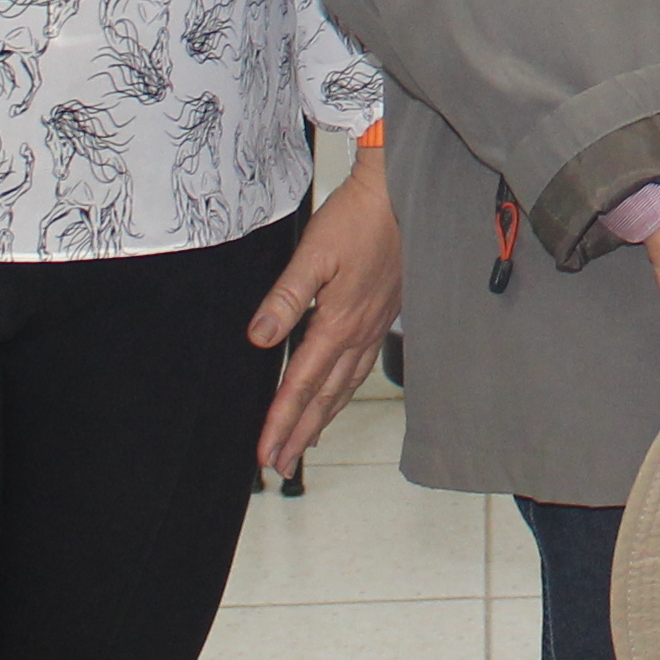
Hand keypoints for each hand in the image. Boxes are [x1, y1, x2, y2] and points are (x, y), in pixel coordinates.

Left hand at [245, 150, 404, 480]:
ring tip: (305, 444)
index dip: (281, 421)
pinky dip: (345, 391)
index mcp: (338, 322)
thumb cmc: (356, 219)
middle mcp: (358, 332)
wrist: (400, 194)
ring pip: (345, 386)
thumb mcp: (312, 255)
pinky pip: (361, 366)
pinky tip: (340, 393)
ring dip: (323, 419)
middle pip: (325, 397)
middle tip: (279, 465)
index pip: (301, 384)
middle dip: (300, 433)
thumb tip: (260, 338)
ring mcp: (375, 325)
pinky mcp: (384, 314)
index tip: (266, 453)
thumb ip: (285, 299)